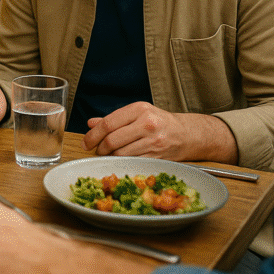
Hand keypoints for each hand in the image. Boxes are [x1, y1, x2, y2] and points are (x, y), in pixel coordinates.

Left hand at [83, 102, 236, 162]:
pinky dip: (123, 163)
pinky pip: (132, 162)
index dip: (93, 135)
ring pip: (121, 154)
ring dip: (110, 157)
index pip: (108, 123)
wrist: (188, 134)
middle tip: (96, 151)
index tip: (86, 142)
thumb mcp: (137, 113)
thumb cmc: (159, 122)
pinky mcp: (158, 157)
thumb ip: (114, 119)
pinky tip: (121, 160)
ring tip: (108, 155)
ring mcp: (154, 141)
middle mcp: (147, 124)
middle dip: (99, 149)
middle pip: (112, 140)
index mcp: (139, 109)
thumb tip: (91, 123)